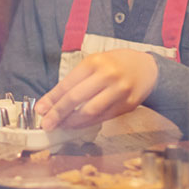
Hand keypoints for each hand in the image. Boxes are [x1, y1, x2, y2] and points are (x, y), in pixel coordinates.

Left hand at [36, 49, 158, 129]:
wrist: (147, 68)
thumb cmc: (115, 65)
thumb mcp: (94, 64)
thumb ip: (75, 81)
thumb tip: (52, 102)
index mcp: (94, 62)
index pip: (68, 84)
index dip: (52, 99)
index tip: (40, 110)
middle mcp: (107, 75)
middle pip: (76, 98)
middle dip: (58, 113)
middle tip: (47, 124)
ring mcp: (119, 90)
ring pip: (90, 111)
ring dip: (73, 121)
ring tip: (62, 126)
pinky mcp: (128, 105)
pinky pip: (104, 117)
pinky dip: (89, 123)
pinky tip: (79, 125)